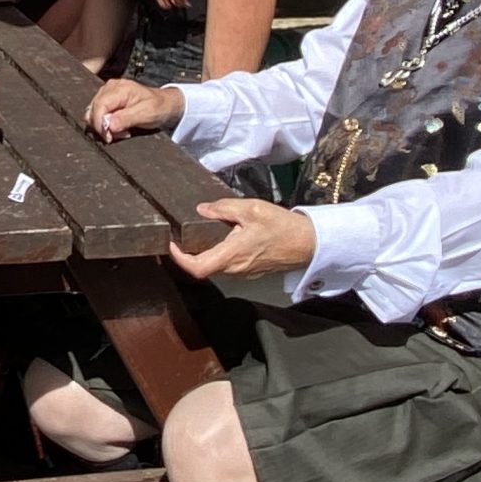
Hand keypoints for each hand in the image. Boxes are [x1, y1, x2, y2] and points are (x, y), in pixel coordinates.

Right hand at [85, 78, 181, 140]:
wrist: (164, 104)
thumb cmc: (158, 107)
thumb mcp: (145, 114)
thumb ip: (125, 119)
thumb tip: (107, 126)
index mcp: (120, 88)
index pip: (99, 106)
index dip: (99, 124)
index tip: (108, 137)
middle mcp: (110, 87)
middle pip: (93, 109)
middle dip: (102, 127)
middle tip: (119, 135)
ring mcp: (107, 92)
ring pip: (92, 112)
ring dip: (103, 126)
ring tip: (120, 131)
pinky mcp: (106, 99)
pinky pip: (97, 113)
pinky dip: (104, 124)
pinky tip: (117, 127)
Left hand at [169, 198, 317, 282]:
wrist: (308, 243)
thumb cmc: (283, 227)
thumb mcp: (252, 209)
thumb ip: (224, 208)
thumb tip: (202, 209)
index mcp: (232, 255)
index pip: (197, 268)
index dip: (179, 259)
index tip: (171, 245)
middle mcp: (235, 269)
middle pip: (203, 268)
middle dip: (189, 254)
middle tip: (181, 236)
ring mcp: (243, 273)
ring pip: (215, 267)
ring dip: (205, 254)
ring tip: (199, 235)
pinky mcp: (251, 271)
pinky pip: (228, 266)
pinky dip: (218, 254)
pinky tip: (222, 238)